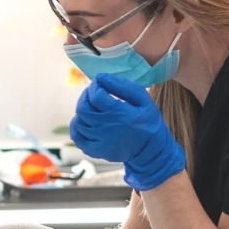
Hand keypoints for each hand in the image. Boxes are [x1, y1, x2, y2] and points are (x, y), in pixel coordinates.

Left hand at [69, 73, 184, 190]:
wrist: (151, 151)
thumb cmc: (148, 122)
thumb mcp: (143, 100)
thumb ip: (123, 86)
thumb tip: (101, 77)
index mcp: (121, 114)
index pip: (96, 96)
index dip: (95, 86)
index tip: (99, 83)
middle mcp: (107, 129)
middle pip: (83, 108)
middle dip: (85, 96)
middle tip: (93, 93)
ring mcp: (100, 142)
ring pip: (78, 122)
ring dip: (82, 111)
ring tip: (92, 107)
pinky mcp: (96, 151)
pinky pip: (77, 137)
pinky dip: (77, 127)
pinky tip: (85, 121)